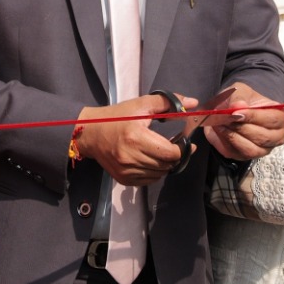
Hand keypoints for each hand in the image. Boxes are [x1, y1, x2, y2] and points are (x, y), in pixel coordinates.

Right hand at [76, 92, 191, 185]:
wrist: (90, 133)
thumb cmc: (117, 117)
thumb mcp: (140, 105)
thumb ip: (168, 102)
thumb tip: (193, 103)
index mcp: (136, 137)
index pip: (170, 153)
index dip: (181, 148)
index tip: (184, 142)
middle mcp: (131, 157)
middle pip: (167, 165)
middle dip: (175, 156)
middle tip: (175, 146)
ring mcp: (126, 171)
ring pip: (159, 175)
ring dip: (165, 165)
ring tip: (161, 153)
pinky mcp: (123, 179)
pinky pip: (149, 181)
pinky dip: (155, 173)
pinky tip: (151, 161)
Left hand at [202, 81, 283, 161]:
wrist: (229, 111)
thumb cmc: (241, 100)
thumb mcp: (240, 91)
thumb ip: (238, 97)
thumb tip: (238, 106)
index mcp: (280, 116)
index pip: (273, 120)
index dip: (254, 117)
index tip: (237, 112)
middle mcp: (276, 135)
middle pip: (263, 137)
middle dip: (241, 127)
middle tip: (226, 118)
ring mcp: (264, 148)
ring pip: (251, 149)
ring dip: (233, 136)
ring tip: (222, 123)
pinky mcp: (248, 156)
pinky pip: (238, 154)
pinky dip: (227, 142)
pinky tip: (221, 130)